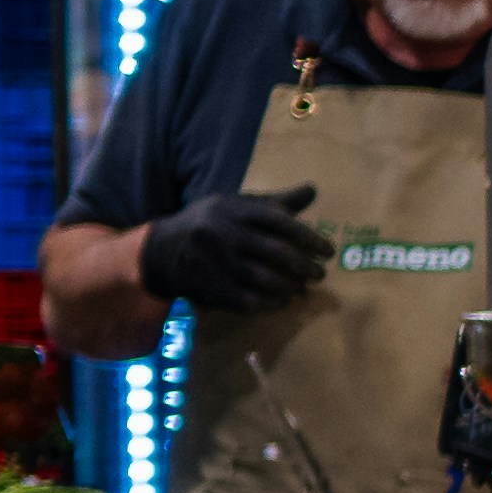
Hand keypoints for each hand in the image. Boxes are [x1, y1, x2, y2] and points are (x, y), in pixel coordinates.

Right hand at [142, 188, 333, 315]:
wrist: (163, 248)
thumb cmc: (213, 223)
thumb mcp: (238, 206)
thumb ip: (275, 202)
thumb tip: (313, 190)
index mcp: (233, 208)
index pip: (278, 220)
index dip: (307, 236)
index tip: (328, 251)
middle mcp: (223, 231)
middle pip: (273, 251)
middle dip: (302, 265)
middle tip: (320, 275)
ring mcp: (213, 259)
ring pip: (261, 277)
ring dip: (288, 286)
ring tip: (303, 290)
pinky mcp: (206, 284)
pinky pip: (244, 299)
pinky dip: (268, 303)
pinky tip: (282, 302)